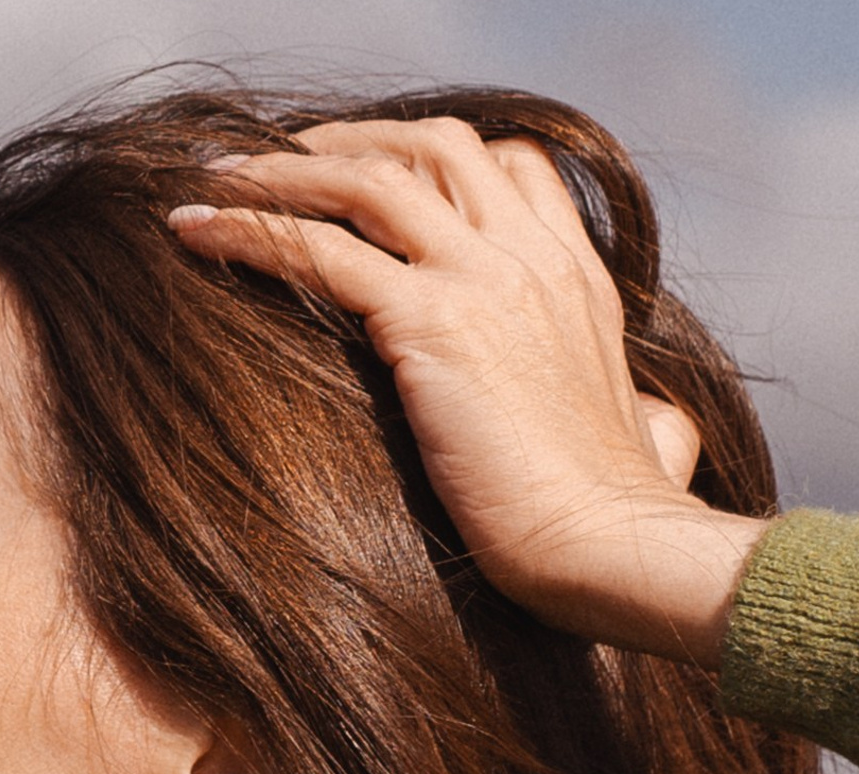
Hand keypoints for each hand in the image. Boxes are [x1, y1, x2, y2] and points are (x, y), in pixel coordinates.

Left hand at [168, 121, 766, 666]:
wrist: (612, 548)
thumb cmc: (623, 525)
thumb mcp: (656, 442)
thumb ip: (652, 419)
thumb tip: (665, 431)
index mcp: (577, 278)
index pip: (511, 166)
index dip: (432, 157)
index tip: (367, 176)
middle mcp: (532, 259)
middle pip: (433, 146)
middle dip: (348, 140)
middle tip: (275, 162)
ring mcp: (484, 281)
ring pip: (369, 178)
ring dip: (282, 170)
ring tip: (214, 182)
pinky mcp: (432, 325)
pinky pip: (320, 250)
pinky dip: (250, 230)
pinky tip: (193, 233)